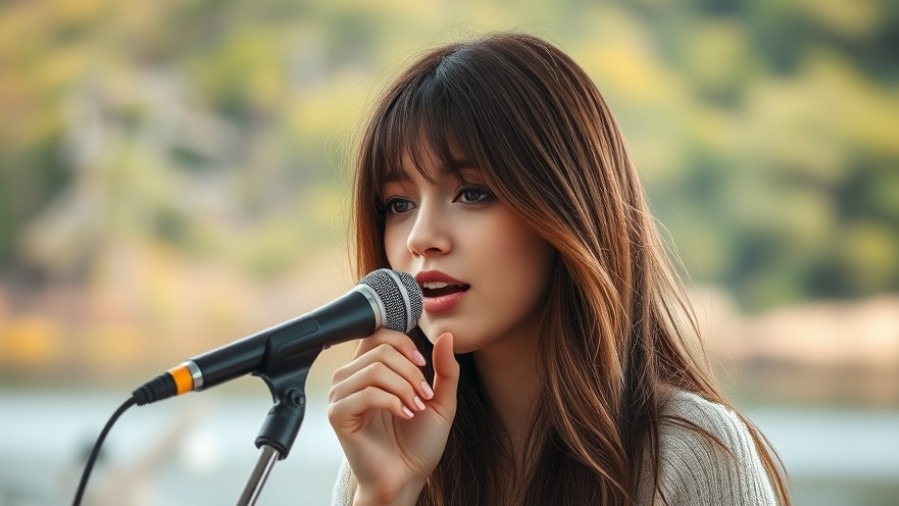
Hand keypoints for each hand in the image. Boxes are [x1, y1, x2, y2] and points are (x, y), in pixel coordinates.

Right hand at [328, 330, 458, 505]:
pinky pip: (366, 394)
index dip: (404, 344)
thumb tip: (446, 335)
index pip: (378, 334)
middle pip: (380, 350)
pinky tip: (404, 415)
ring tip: (415, 407)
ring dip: (403, 387)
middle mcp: (351, 378)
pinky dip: (392, 402)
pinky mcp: (339, 415)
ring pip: (374, 370)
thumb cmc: (418, 443)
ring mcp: (341, 396)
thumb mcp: (441, 400)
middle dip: (411, 372)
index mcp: (369, 369)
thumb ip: (445, 368)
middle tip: (424, 396)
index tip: (424, 366)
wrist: (408, 477)